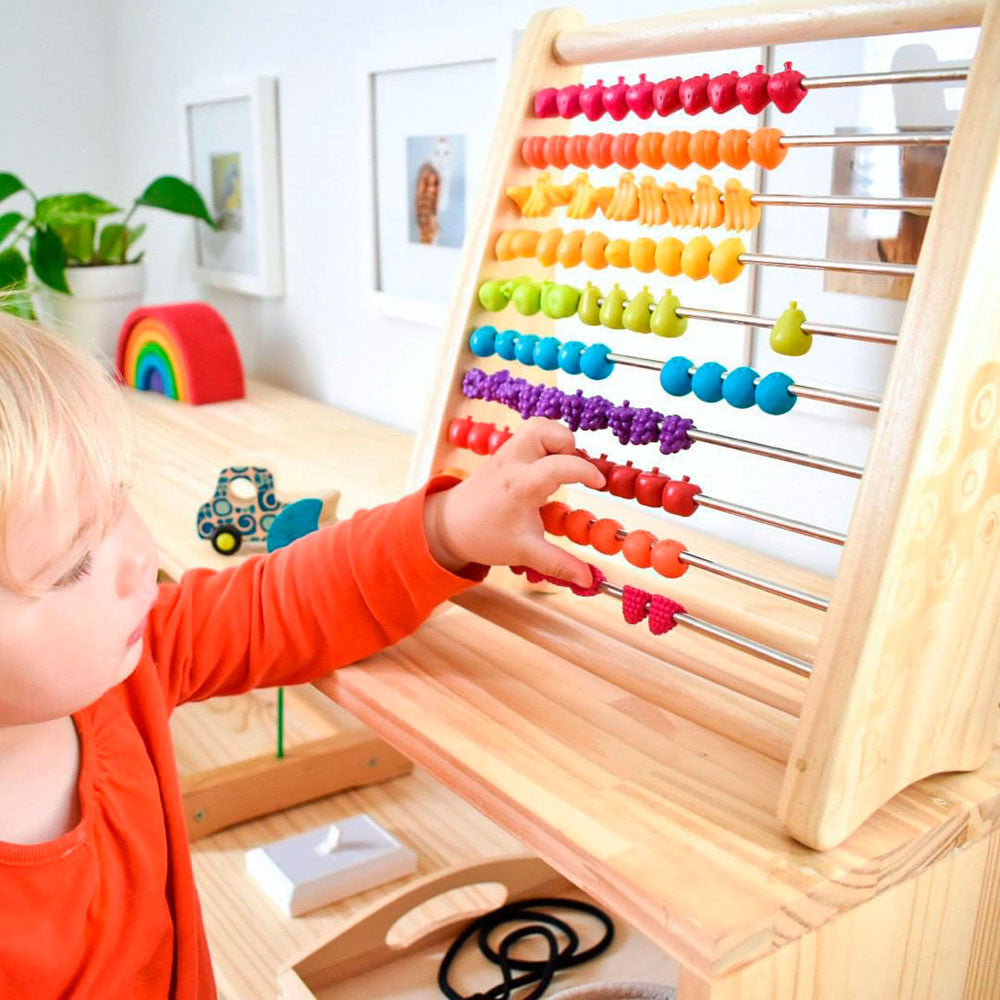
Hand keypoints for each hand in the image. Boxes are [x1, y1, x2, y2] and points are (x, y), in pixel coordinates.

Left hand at [423, 418, 604, 586]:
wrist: (450, 524)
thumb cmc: (486, 536)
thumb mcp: (525, 552)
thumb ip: (559, 564)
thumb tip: (590, 580)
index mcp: (521, 484)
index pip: (561, 464)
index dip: (586, 472)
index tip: (599, 485)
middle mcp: (514, 460)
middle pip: (548, 430)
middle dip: (569, 446)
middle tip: (573, 471)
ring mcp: (507, 451)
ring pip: (540, 426)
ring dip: (558, 441)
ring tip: (561, 468)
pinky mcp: (505, 450)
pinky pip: (532, 434)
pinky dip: (546, 444)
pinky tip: (547, 468)